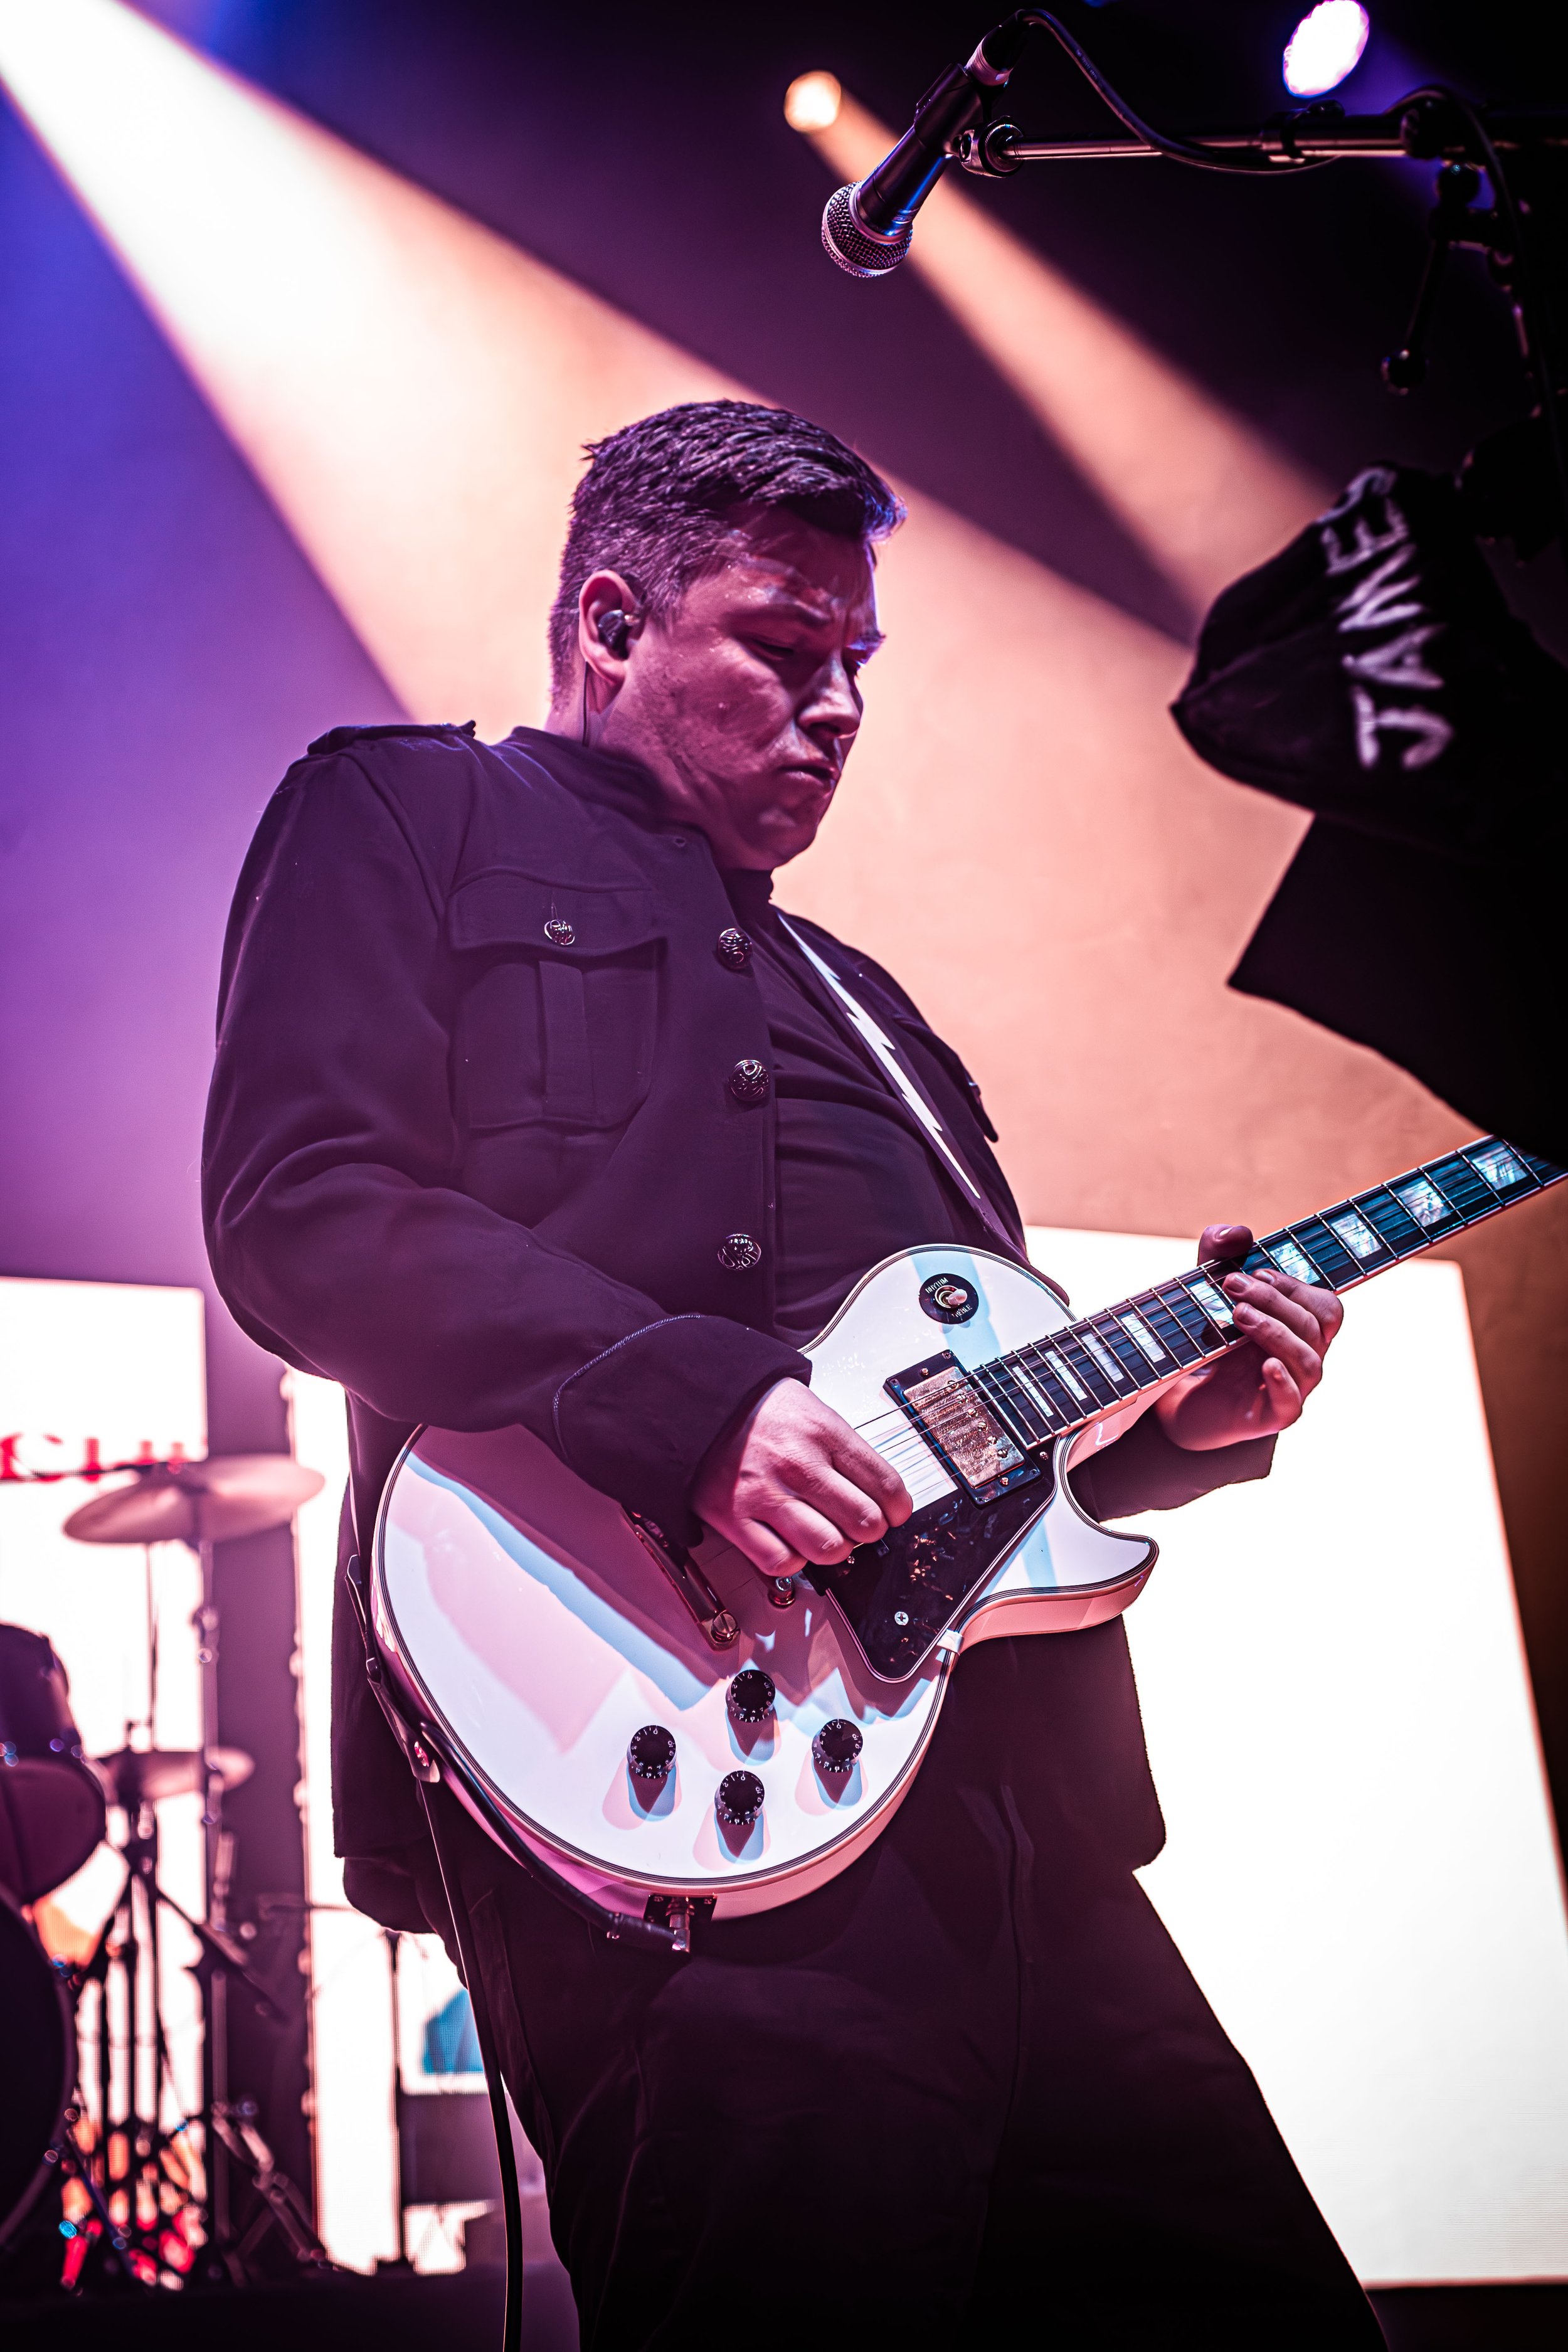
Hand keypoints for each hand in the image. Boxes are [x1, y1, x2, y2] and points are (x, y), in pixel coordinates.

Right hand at [692, 1378, 912, 1579]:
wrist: (697, 1403)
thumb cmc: (757, 1408)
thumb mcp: (812, 1410)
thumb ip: (844, 1450)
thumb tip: (879, 1493)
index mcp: (822, 1432)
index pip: (884, 1484)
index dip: (898, 1507)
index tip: (894, 1512)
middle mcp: (797, 1464)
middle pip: (864, 1522)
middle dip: (870, 1529)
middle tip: (860, 1524)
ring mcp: (765, 1494)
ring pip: (828, 1548)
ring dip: (835, 1548)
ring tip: (827, 1535)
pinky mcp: (734, 1517)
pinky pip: (781, 1561)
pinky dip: (793, 1559)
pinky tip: (792, 1542)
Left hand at [1154, 1222, 1343, 1452]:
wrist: (1179, 1394)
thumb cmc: (1206, 1341)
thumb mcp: (1207, 1291)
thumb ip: (1218, 1256)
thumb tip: (1236, 1233)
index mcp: (1299, 1329)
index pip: (1325, 1306)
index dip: (1295, 1286)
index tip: (1255, 1272)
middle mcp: (1304, 1357)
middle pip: (1315, 1326)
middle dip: (1275, 1300)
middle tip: (1232, 1286)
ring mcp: (1292, 1389)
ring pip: (1307, 1361)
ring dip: (1274, 1331)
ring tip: (1237, 1315)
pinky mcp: (1271, 1416)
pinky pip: (1292, 1404)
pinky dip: (1282, 1382)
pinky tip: (1265, 1364)